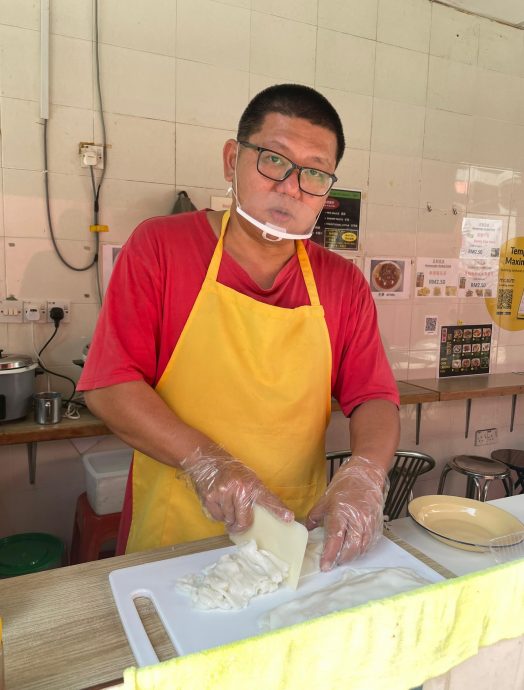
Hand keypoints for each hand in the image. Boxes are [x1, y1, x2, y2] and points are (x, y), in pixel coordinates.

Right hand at [180, 447, 293, 531]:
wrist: (207, 460)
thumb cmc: (231, 471)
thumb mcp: (248, 478)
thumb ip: (255, 494)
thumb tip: (264, 515)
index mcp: (252, 483)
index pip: (268, 499)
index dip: (279, 510)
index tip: (289, 518)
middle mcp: (239, 488)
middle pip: (244, 520)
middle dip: (241, 525)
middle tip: (238, 525)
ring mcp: (224, 493)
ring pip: (229, 519)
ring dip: (228, 517)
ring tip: (226, 503)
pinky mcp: (210, 497)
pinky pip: (217, 517)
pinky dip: (218, 514)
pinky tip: (217, 502)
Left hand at [306, 455, 388, 570]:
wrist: (367, 474)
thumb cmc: (344, 486)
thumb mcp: (325, 499)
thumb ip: (315, 516)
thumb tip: (307, 530)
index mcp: (341, 512)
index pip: (335, 539)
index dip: (330, 555)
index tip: (324, 566)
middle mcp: (356, 519)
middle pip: (351, 547)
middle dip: (342, 558)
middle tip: (333, 562)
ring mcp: (369, 521)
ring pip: (363, 547)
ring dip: (353, 555)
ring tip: (344, 556)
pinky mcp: (377, 522)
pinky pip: (371, 542)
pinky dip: (363, 548)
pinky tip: (356, 548)